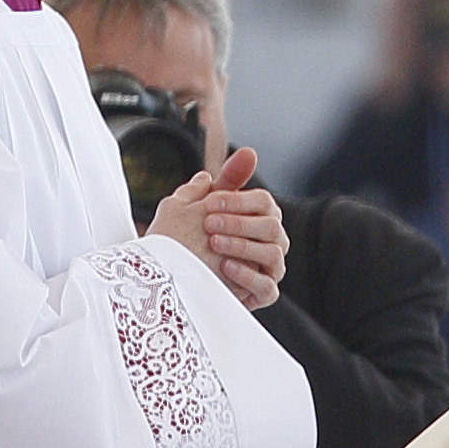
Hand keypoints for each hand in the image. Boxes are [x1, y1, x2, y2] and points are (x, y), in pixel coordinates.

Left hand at [152, 145, 288, 309]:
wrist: (175, 279)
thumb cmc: (190, 240)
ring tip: (215, 244)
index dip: (239, 200)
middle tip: (209, 225)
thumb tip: (248, 153)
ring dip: (243, 246)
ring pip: (273, 254)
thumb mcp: (200, 206)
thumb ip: (225, 181)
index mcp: (259, 218)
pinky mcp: (263, 294)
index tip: (210, 203)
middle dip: (240, 223)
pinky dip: (249, 275)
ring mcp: (269, 269)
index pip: (264, 202)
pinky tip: (226, 267)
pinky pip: (268, 287)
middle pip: (272, 226)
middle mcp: (270, 242)